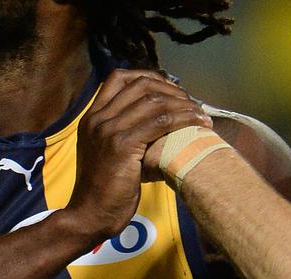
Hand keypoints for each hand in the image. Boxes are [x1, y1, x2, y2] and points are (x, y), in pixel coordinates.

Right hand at [65, 69, 210, 240]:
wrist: (90, 214)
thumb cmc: (103, 188)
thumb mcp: (104, 151)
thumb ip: (119, 130)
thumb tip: (153, 118)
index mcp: (92, 116)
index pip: (118, 78)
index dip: (147, 77)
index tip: (169, 89)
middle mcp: (98, 118)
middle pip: (140, 85)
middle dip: (171, 90)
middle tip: (190, 102)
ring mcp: (108, 130)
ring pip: (153, 102)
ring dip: (182, 104)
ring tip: (200, 114)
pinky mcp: (121, 146)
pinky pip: (159, 122)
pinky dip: (183, 119)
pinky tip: (198, 123)